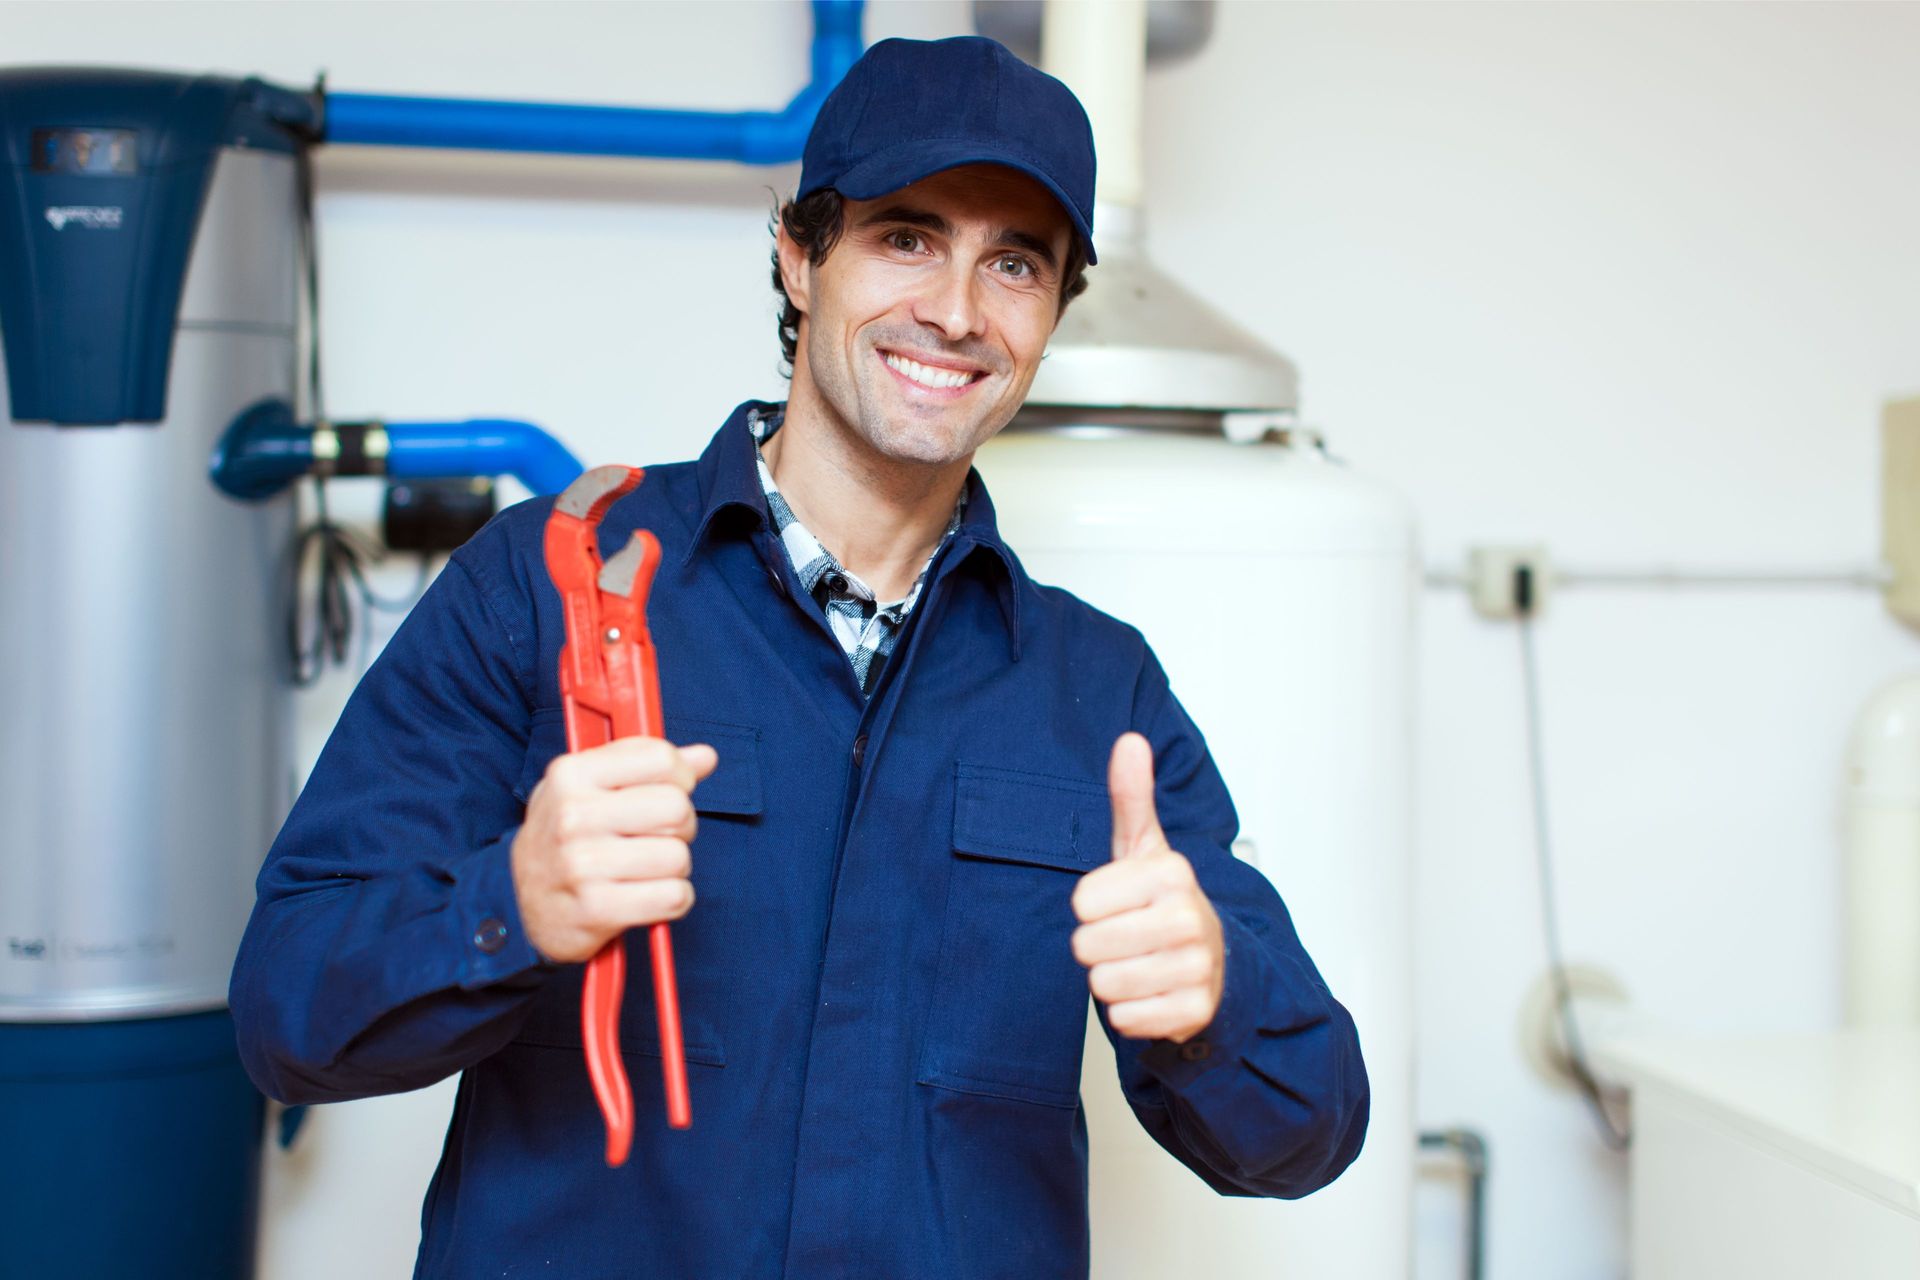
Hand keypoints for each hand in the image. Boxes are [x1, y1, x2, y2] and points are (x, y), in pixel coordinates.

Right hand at [511, 736, 717, 964]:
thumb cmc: (563, 836)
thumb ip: (645, 765)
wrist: (519, 901)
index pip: (660, 759)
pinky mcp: (596, 909)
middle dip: (680, 825)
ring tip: (645, 868)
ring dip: (674, 867)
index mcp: (571, 774)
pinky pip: (674, 896)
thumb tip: (705, 756)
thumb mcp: (588, 787)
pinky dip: (673, 899)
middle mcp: (573, 816)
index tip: (670, 790)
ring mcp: (582, 864)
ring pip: (678, 856)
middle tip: (656, 836)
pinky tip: (647, 895)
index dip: (679, 777)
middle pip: (677, 808)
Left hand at [1070, 732, 1225, 1042]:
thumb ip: (1131, 797)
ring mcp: (1196, 968)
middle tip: (1126, 937)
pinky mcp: (1194, 1012)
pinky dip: (1130, 1012)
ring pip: (1104, 984)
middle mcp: (1188, 918)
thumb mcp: (1143, 848)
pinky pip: (1125, 1019)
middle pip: (1087, 946)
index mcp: (1172, 873)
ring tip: (1138, 963)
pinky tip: (1152, 992)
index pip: (1082, 901)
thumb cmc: (1163, 902)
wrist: (1213, 962)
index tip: (1119, 902)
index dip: (1090, 906)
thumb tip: (1129, 740)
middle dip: (1097, 946)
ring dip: (1111, 979)